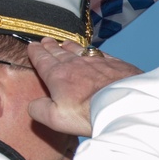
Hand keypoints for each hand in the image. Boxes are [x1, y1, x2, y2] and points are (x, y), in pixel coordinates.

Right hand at [26, 38, 142, 136]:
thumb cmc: (89, 114)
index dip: (36, 52)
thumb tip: (35, 105)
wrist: (125, 105)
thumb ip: (40, 110)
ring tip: (64, 44)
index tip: (32, 47)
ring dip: (70, 46)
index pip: (43, 60)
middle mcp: (76, 64)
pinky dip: (92, 51)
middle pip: (60, 52)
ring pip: (79, 50)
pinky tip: (92, 52)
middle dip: (51, 46)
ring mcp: (97, 62)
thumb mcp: (56, 118)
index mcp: (58, 75)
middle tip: (46, 41)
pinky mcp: (116, 64)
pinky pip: (99, 53)